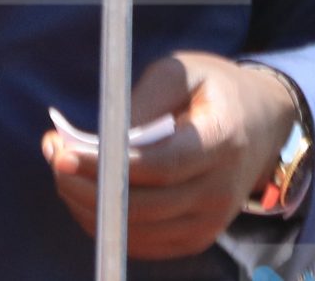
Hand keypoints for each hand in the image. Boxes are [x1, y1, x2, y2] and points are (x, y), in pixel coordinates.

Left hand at [43, 52, 299, 259]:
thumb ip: (145, 99)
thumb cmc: (214, 90)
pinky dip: (106, 223)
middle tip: (53, 155)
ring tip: (63, 168)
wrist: (262, 123)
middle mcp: (220, 192)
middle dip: (85, 186)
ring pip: (136, 231)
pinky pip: (142, 243)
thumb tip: (107, 136)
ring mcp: (210, 223)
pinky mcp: (197, 238)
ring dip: (88, 205)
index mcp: (221, 141)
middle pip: (142, 206)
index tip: (63, 151)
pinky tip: (86, 191)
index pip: (160, 166)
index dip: (107, 165)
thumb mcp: (184, 71)